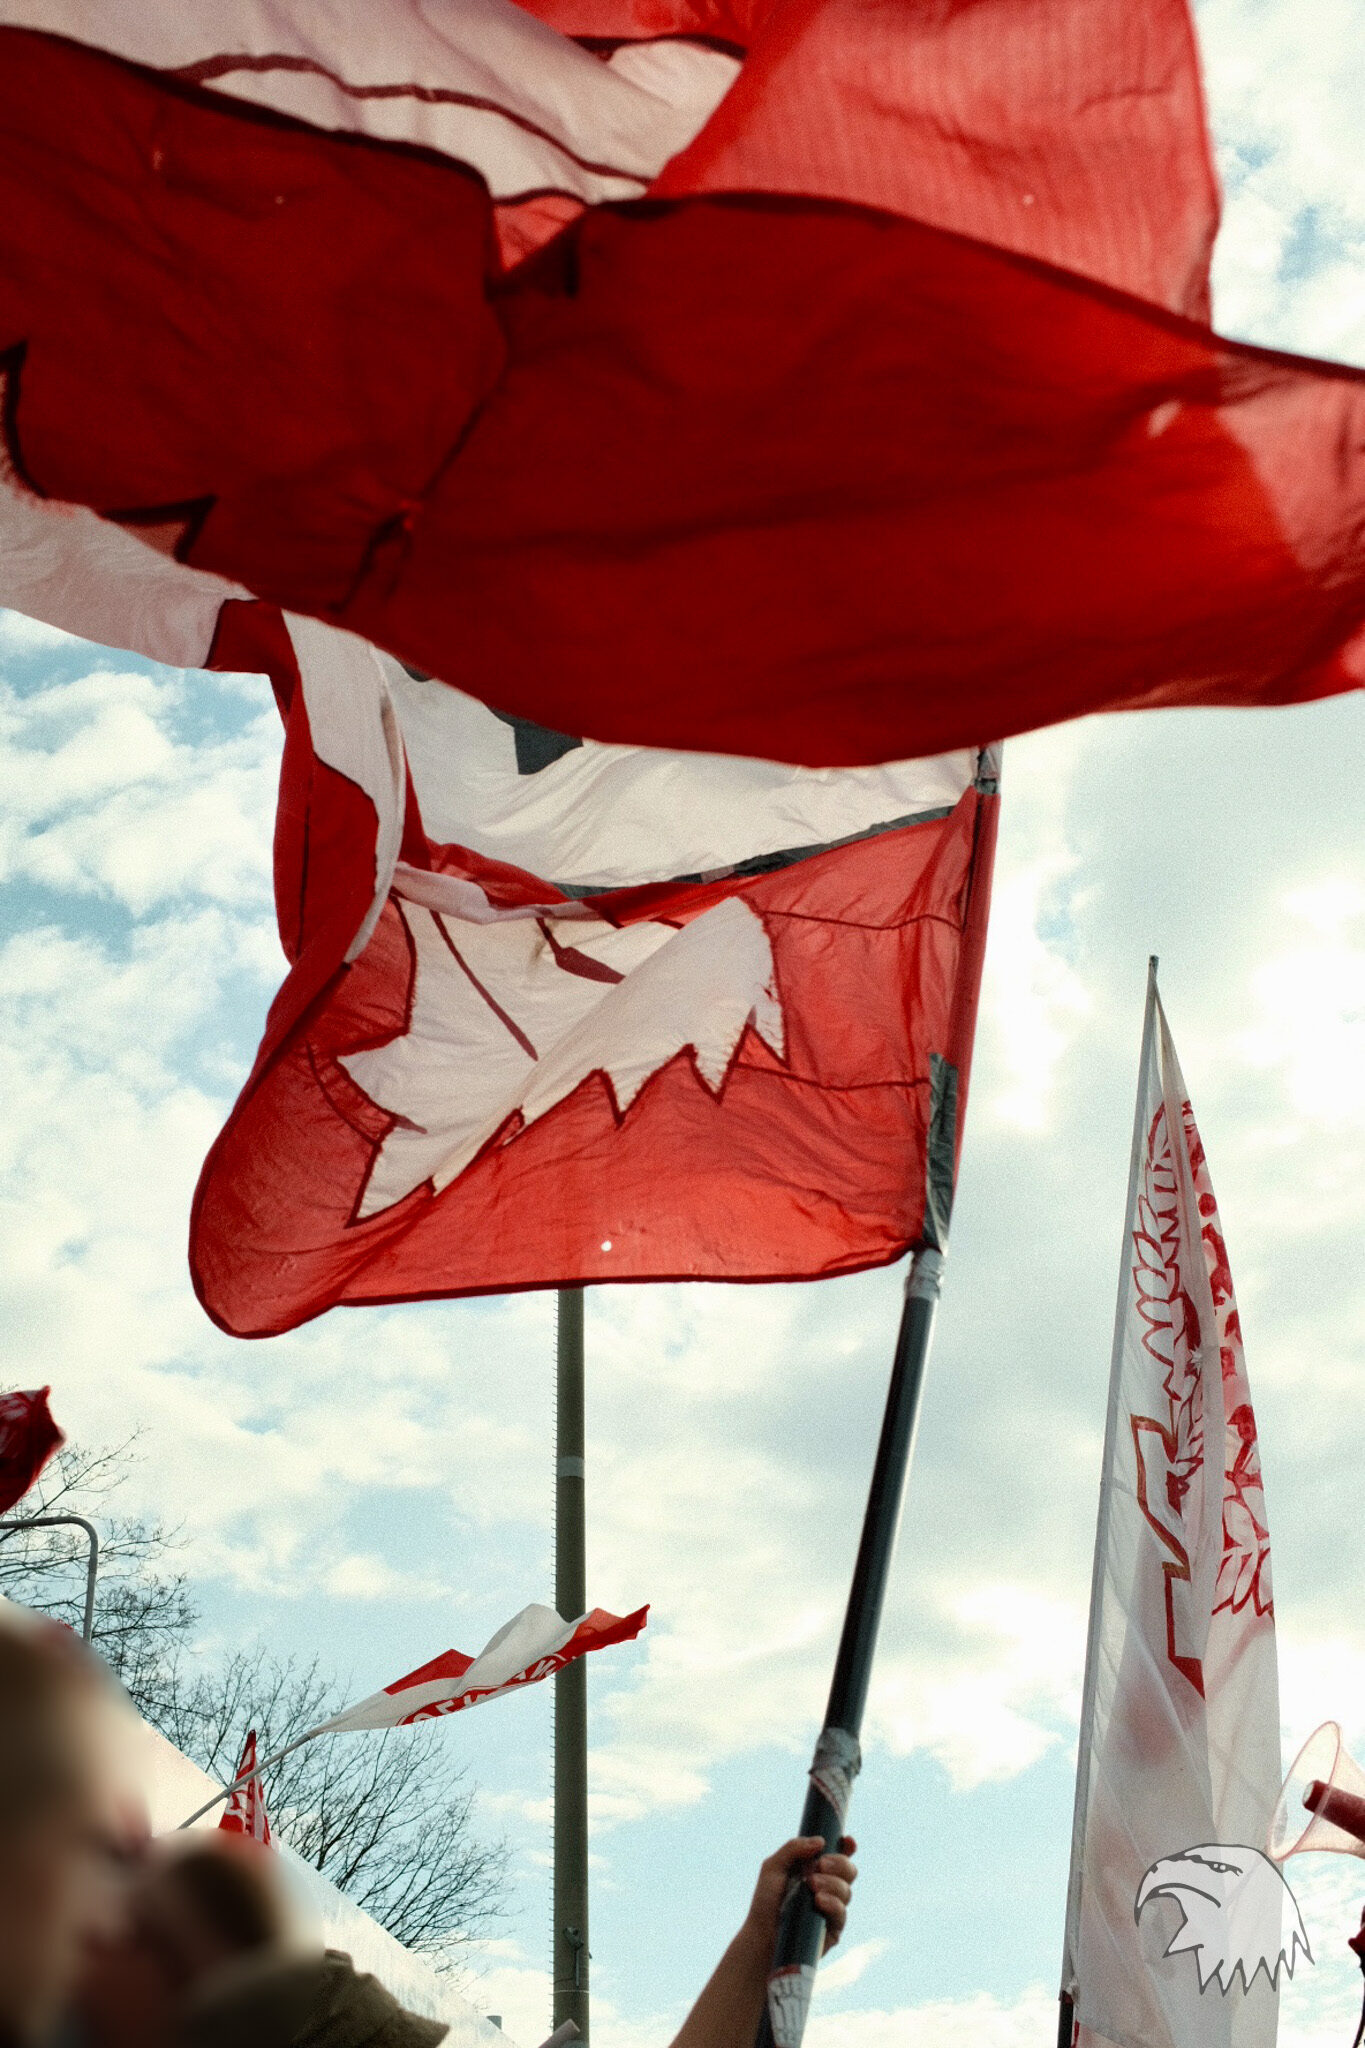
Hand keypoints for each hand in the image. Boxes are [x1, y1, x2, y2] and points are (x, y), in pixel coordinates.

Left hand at [744, 1835, 857, 1956]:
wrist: (760, 1937)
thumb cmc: (766, 1902)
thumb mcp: (773, 1867)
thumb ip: (793, 1848)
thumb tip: (820, 1841)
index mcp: (816, 1870)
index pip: (840, 1855)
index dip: (847, 1846)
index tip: (847, 1841)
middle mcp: (828, 1888)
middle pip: (849, 1870)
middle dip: (840, 1863)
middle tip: (821, 1864)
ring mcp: (832, 1909)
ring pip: (847, 1890)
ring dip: (832, 1883)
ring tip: (811, 1884)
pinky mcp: (832, 1930)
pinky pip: (842, 1913)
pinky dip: (833, 1903)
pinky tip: (819, 1901)